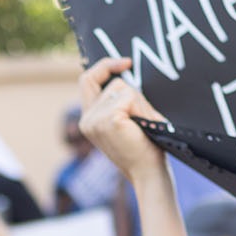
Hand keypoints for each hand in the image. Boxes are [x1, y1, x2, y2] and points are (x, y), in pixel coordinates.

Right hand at [78, 58, 168, 183]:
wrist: (148, 173)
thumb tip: (125, 70)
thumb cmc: (143, 148)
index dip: (105, 66)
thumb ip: (118, 101)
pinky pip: (130, 97)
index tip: (126, 63)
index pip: (87, 80)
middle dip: (135, 97)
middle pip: (114, 83)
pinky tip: (142, 127)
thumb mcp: (126, 120)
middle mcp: (87, 119)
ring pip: (123, 88)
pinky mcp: (108, 119)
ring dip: (140, 105)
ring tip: (143, 127)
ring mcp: (95, 119)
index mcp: (88, 119)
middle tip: (144, 121)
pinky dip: (142, 109)